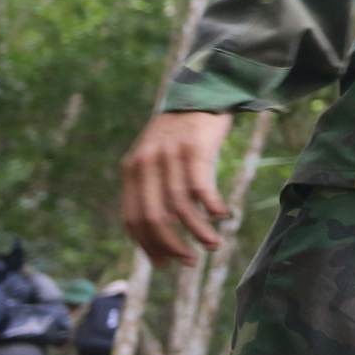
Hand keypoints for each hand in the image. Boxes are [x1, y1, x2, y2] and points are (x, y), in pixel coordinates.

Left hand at [121, 111, 232, 266]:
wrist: (200, 91)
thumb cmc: (181, 132)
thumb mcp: (156, 157)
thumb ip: (152, 187)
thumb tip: (161, 229)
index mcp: (132, 170)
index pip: (133, 219)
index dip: (149, 246)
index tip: (166, 263)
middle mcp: (146, 164)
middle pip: (154, 217)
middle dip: (172, 245)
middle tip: (189, 262)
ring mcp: (170, 156)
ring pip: (180, 206)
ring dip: (198, 231)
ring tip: (213, 245)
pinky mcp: (195, 148)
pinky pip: (201, 187)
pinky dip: (212, 207)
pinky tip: (222, 216)